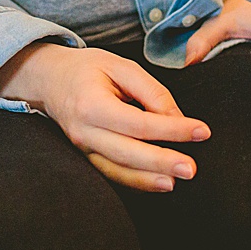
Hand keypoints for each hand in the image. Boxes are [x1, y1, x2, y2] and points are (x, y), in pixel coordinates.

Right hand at [0, 42, 209, 192]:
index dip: (172, 130)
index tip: (201, 130)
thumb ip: (151, 91)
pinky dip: (135, 182)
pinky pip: (112, 174)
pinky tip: (158, 183)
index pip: (140, 123)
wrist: (49, 80)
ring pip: (118, 170)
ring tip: (177, 181)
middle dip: (162, 162)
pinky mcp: (85, 157)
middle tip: (192, 168)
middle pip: (128, 153)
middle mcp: (84, 132)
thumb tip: (177, 118)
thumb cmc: (87, 69)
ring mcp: (82, 149)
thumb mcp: (120, 66)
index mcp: (92, 104)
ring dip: (149, 179)